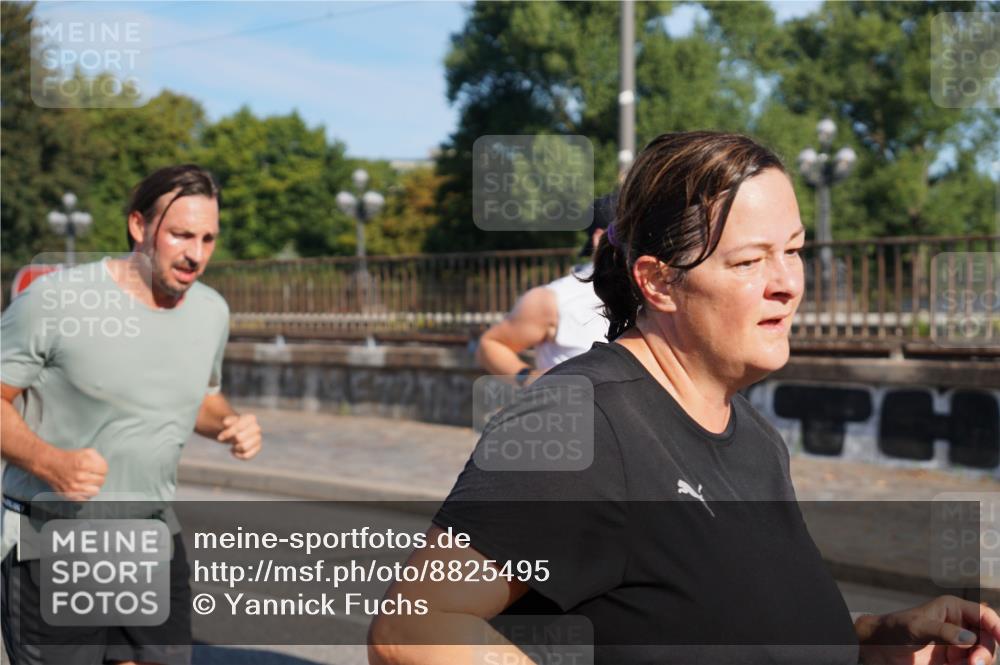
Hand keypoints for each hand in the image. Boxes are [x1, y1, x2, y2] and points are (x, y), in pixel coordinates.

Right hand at [40, 448, 107, 500]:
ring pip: (95, 491)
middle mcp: (79, 476)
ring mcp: (74, 487)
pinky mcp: (69, 495)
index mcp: (84, 464)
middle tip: (91, 474)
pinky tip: (82, 488)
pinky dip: (85, 495)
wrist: (50, 464)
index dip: (101, 468)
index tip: (97, 468)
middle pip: (101, 481)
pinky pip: (85, 499)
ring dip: (93, 486)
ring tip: (87, 482)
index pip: (104, 470)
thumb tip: (104, 469)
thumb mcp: (86, 452)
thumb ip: (99, 459)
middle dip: (98, 477)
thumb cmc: (70, 458)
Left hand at [217, 413, 261, 459]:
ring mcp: (258, 438)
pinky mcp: (258, 448)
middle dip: (231, 440)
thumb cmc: (233, 425)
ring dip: (236, 448)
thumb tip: (225, 423)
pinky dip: (238, 455)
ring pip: (244, 447)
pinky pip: (247, 455)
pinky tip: (235, 452)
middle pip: (240, 438)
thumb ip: (227, 421)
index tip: (219, 438)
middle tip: (227, 440)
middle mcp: (257, 428)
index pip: (238, 427)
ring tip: (234, 445)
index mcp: (251, 418)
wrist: (240, 430)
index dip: (228, 433)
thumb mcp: (229, 421)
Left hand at [857, 595, 998, 664]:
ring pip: (981, 656)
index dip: (998, 627)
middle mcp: (960, 626)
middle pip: (988, 640)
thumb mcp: (917, 628)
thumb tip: (971, 638)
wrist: (878, 649)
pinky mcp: (953, 662)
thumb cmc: (894, 630)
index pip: (985, 615)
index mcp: (953, 609)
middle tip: (973, 663)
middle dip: (985, 652)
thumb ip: (944, 632)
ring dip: (977, 663)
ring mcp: (957, 645)